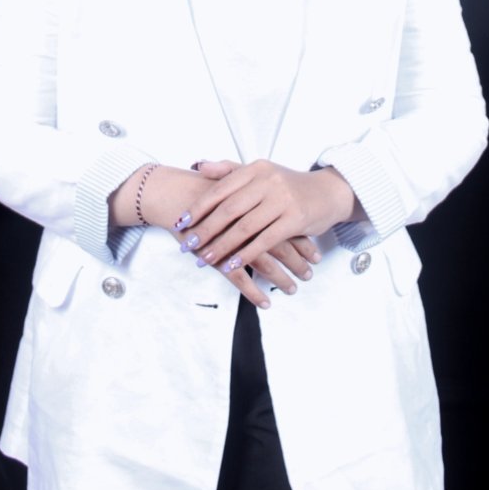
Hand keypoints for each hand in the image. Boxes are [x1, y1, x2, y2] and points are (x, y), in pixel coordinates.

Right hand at [113, 162, 315, 308]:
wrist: (173, 194)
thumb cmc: (201, 190)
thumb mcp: (230, 185)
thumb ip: (251, 194)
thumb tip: (273, 207)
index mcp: (255, 202)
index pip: (286, 224)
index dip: (302, 240)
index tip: (315, 253)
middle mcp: (248, 221)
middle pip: (280, 245)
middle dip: (297, 262)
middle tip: (310, 275)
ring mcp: (231, 240)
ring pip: (264, 263)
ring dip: (281, 279)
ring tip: (292, 290)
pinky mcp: (216, 256)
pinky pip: (238, 278)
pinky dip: (253, 293)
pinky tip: (265, 304)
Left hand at [178, 160, 354, 276]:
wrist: (327, 192)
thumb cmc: (287, 184)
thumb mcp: (259, 172)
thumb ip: (228, 169)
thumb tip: (197, 165)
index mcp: (254, 168)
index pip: (220, 188)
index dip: (199, 207)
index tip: (181, 222)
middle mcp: (267, 181)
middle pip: (229, 209)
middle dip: (206, 230)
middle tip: (187, 245)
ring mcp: (281, 199)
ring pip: (244, 227)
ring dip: (222, 246)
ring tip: (205, 259)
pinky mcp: (294, 219)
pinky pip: (264, 240)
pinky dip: (246, 254)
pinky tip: (232, 264)